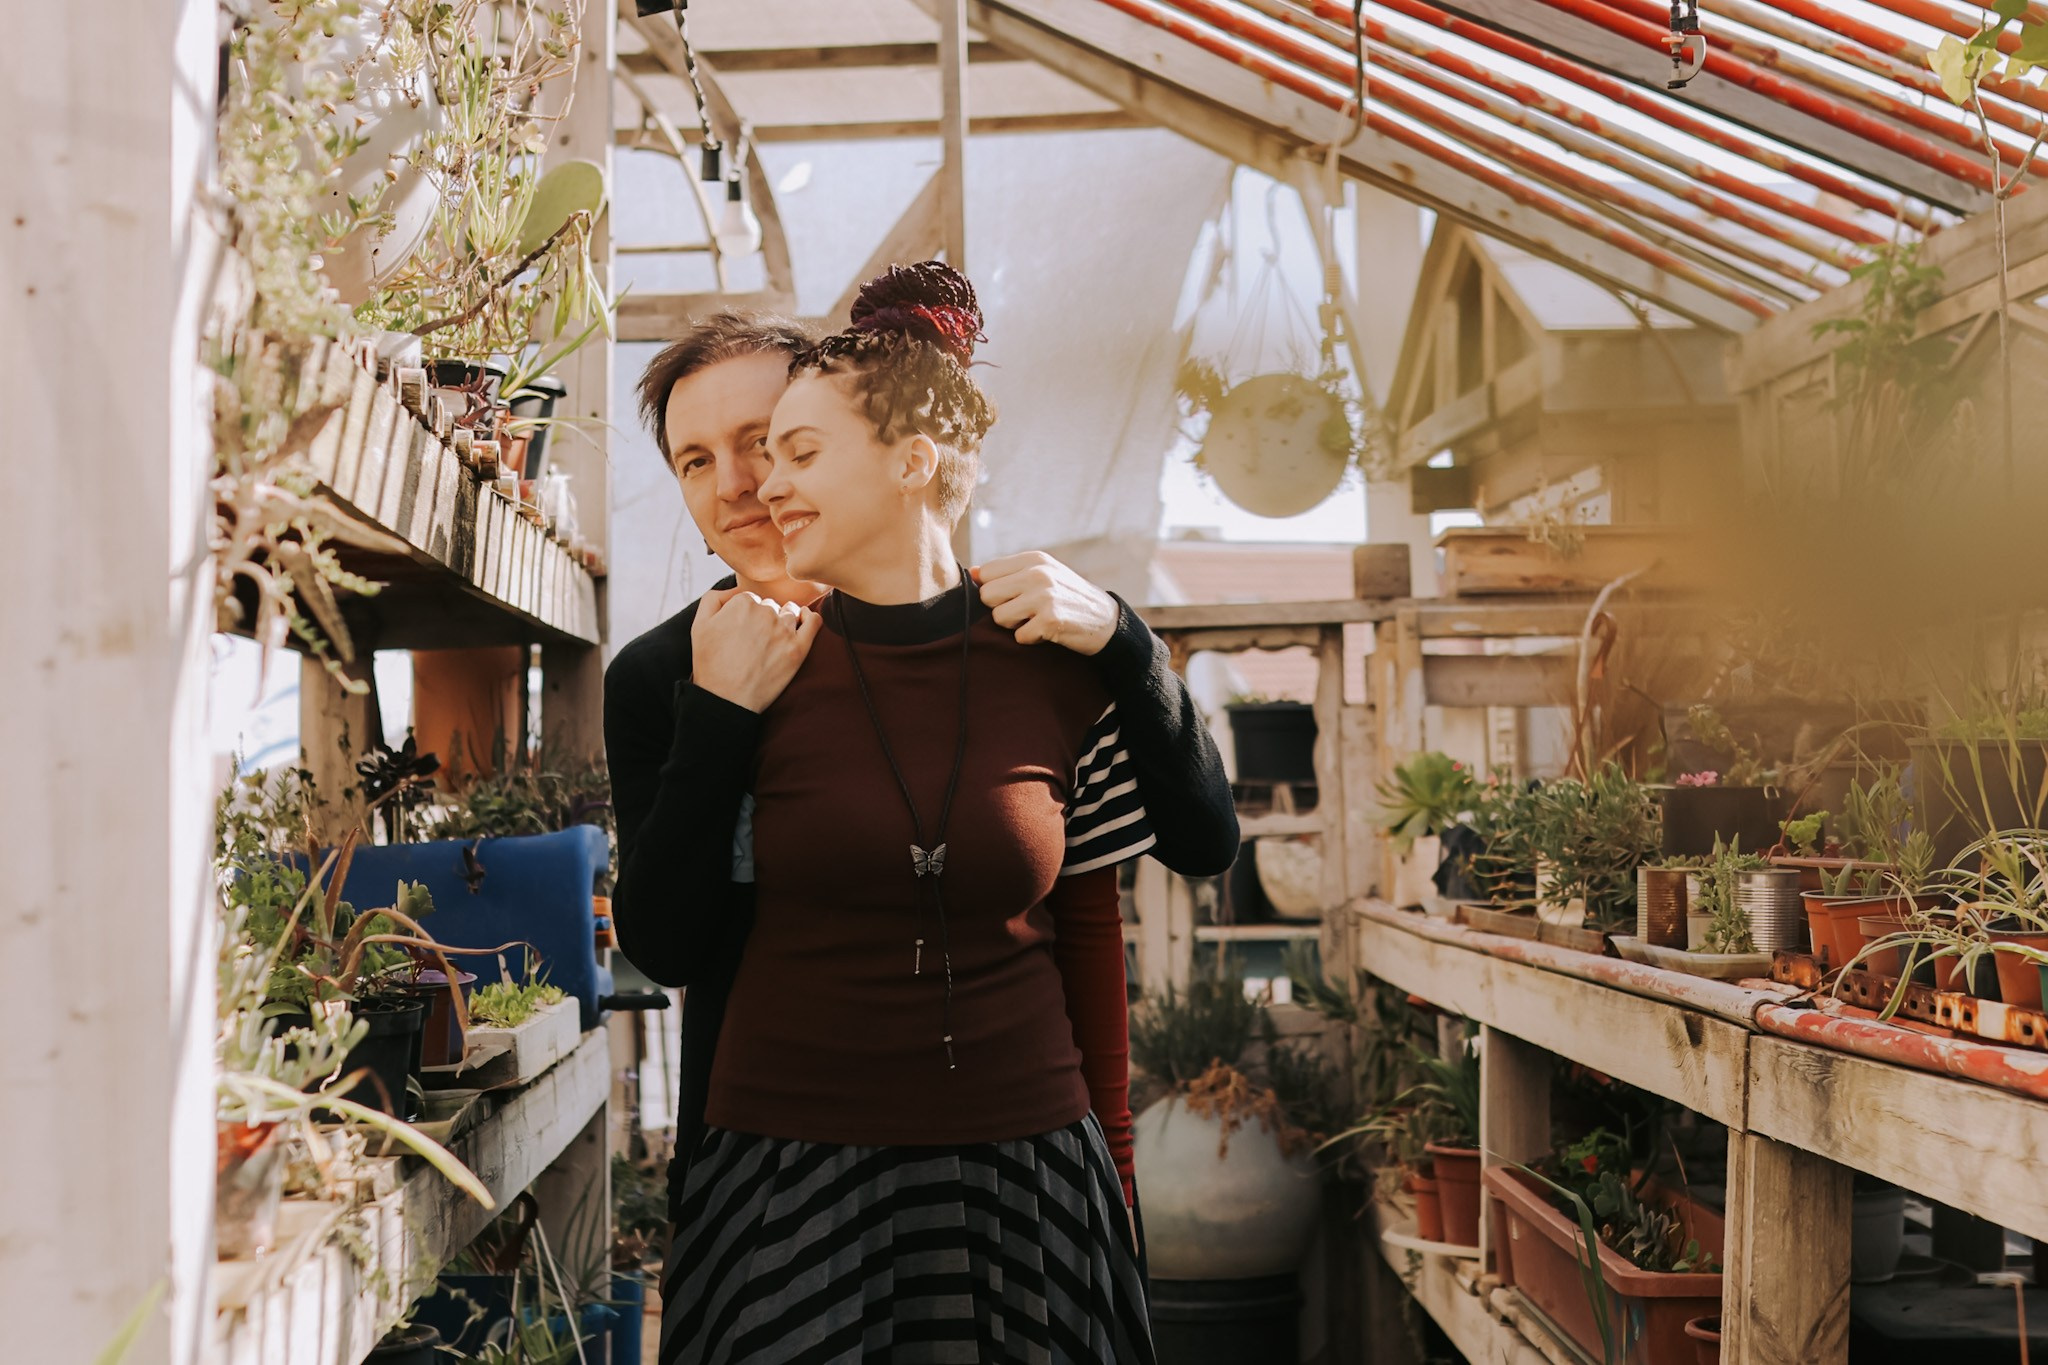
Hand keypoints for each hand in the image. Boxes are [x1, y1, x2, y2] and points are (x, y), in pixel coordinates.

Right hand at [690, 587, 820, 712]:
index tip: (741, 632)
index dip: (746, 615)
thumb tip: (736, 590)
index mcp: (743, 602)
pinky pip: (814, 622)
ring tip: (772, 639)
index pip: (751, 599)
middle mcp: (766, 612)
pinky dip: (811, 618)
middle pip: (771, 605)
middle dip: (764, 618)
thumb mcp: (699, 624)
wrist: (727, 699)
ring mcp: (784, 630)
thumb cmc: (711, 663)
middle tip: (754, 641)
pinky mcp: (798, 649)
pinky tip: (805, 620)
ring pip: (791, 613)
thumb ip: (715, 598)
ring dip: (784, 620)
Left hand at [971, 551, 1118, 655]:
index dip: (992, 591)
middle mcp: (1038, 573)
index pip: (986, 573)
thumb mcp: (1044, 575)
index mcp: (1034, 559)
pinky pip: (1019, 636)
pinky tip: (1047, 632)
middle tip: (1023, 612)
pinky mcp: (1050, 619)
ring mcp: (1044, 596)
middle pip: (987, 595)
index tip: (1010, 598)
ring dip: (1015, 626)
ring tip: (1036, 620)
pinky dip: (1031, 639)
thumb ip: (1010, 573)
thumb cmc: (1069, 598)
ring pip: (999, 617)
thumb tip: (972, 573)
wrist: (1108, 621)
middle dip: (1000, 609)